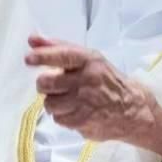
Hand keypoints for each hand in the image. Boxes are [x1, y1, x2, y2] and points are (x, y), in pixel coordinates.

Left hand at [24, 35, 161, 156]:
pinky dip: (63, 116)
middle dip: (45, 85)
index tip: (28, 58)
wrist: (132, 109)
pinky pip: (59, 119)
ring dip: (54, 102)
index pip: (62, 55)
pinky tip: (75, 111)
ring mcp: (85, 103)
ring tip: (68, 99)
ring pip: (50, 103)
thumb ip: (59, 48)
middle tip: (53, 85)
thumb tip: (32, 39)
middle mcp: (87, 80)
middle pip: (47, 83)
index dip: (43, 56)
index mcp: (89, 61)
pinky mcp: (83, 121)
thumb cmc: (106, 80)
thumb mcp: (88, 59)